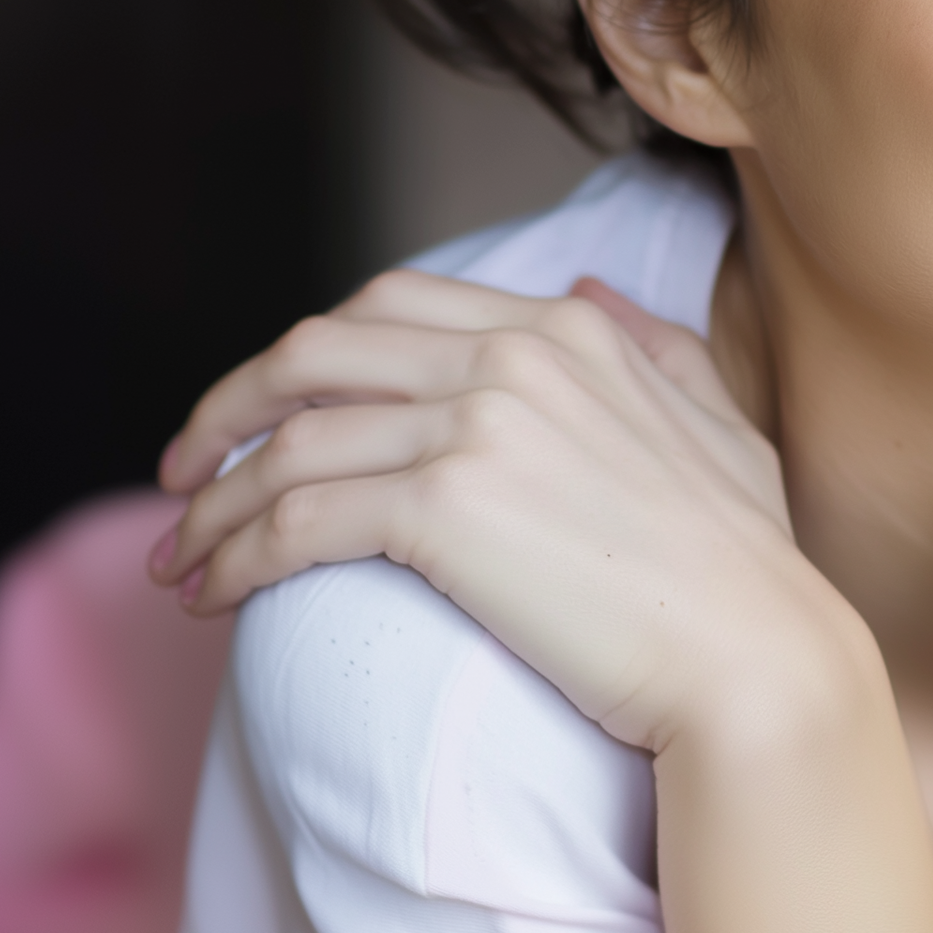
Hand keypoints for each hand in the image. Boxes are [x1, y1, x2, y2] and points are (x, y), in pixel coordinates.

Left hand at [150, 269, 852, 752]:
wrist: (752, 649)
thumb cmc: (743, 558)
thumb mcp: (716, 418)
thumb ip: (653, 343)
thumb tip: (588, 284)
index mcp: (567, 329)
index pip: (392, 302)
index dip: (309, 354)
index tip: (268, 410)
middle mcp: (514, 354)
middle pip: (318, 349)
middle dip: (229, 405)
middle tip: (186, 471)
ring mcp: (477, 424)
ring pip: (288, 441)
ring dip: (212, 502)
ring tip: (181, 558)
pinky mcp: (444, 508)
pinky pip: (291, 520)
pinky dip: (232, 556)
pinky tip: (215, 595)